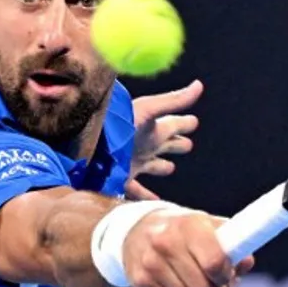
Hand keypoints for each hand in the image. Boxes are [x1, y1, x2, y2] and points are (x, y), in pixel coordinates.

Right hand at [121, 210, 255, 286]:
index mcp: (189, 225)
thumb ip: (233, 243)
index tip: (227, 275)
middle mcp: (166, 242)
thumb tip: (245, 264)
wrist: (136, 230)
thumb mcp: (208, 227)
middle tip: (216, 285)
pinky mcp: (141, 281)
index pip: (214, 262)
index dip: (226, 276)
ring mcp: (151, 263)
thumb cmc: (182, 230)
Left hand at [125, 80, 202, 200]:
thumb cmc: (118, 127)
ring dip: (162, 166)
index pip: (174, 125)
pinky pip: (138, 190)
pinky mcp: (123, 178)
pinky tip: (154, 201)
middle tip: (188, 144)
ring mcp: (134, 162)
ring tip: (170, 168)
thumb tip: (199, 85)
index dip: (185, 123)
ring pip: (153, 165)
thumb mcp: (148, 111)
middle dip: (177, 143)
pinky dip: (147, 196)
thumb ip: (172, 101)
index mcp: (153, 130)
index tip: (194, 121)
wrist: (88, 147)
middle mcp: (145, 145)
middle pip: (166, 144)